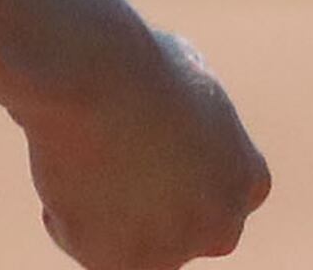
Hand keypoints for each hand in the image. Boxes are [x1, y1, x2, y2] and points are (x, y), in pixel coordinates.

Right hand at [16, 28, 270, 269]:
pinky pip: (83, 245)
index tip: (144, 156)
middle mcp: (222, 227)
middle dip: (149, 212)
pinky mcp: (119, 265)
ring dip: (105, 214)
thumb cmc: (135, 63)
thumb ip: (189, 117)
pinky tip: (67, 172)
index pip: (216, 198)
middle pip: (180, 233)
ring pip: (131, 244)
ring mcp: (172, 251)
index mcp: (247, 181)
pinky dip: (64, 217)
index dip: (177, 179)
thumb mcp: (185, 78)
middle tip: (109, 169)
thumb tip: (167, 117)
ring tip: (83, 158)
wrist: (97, 80)